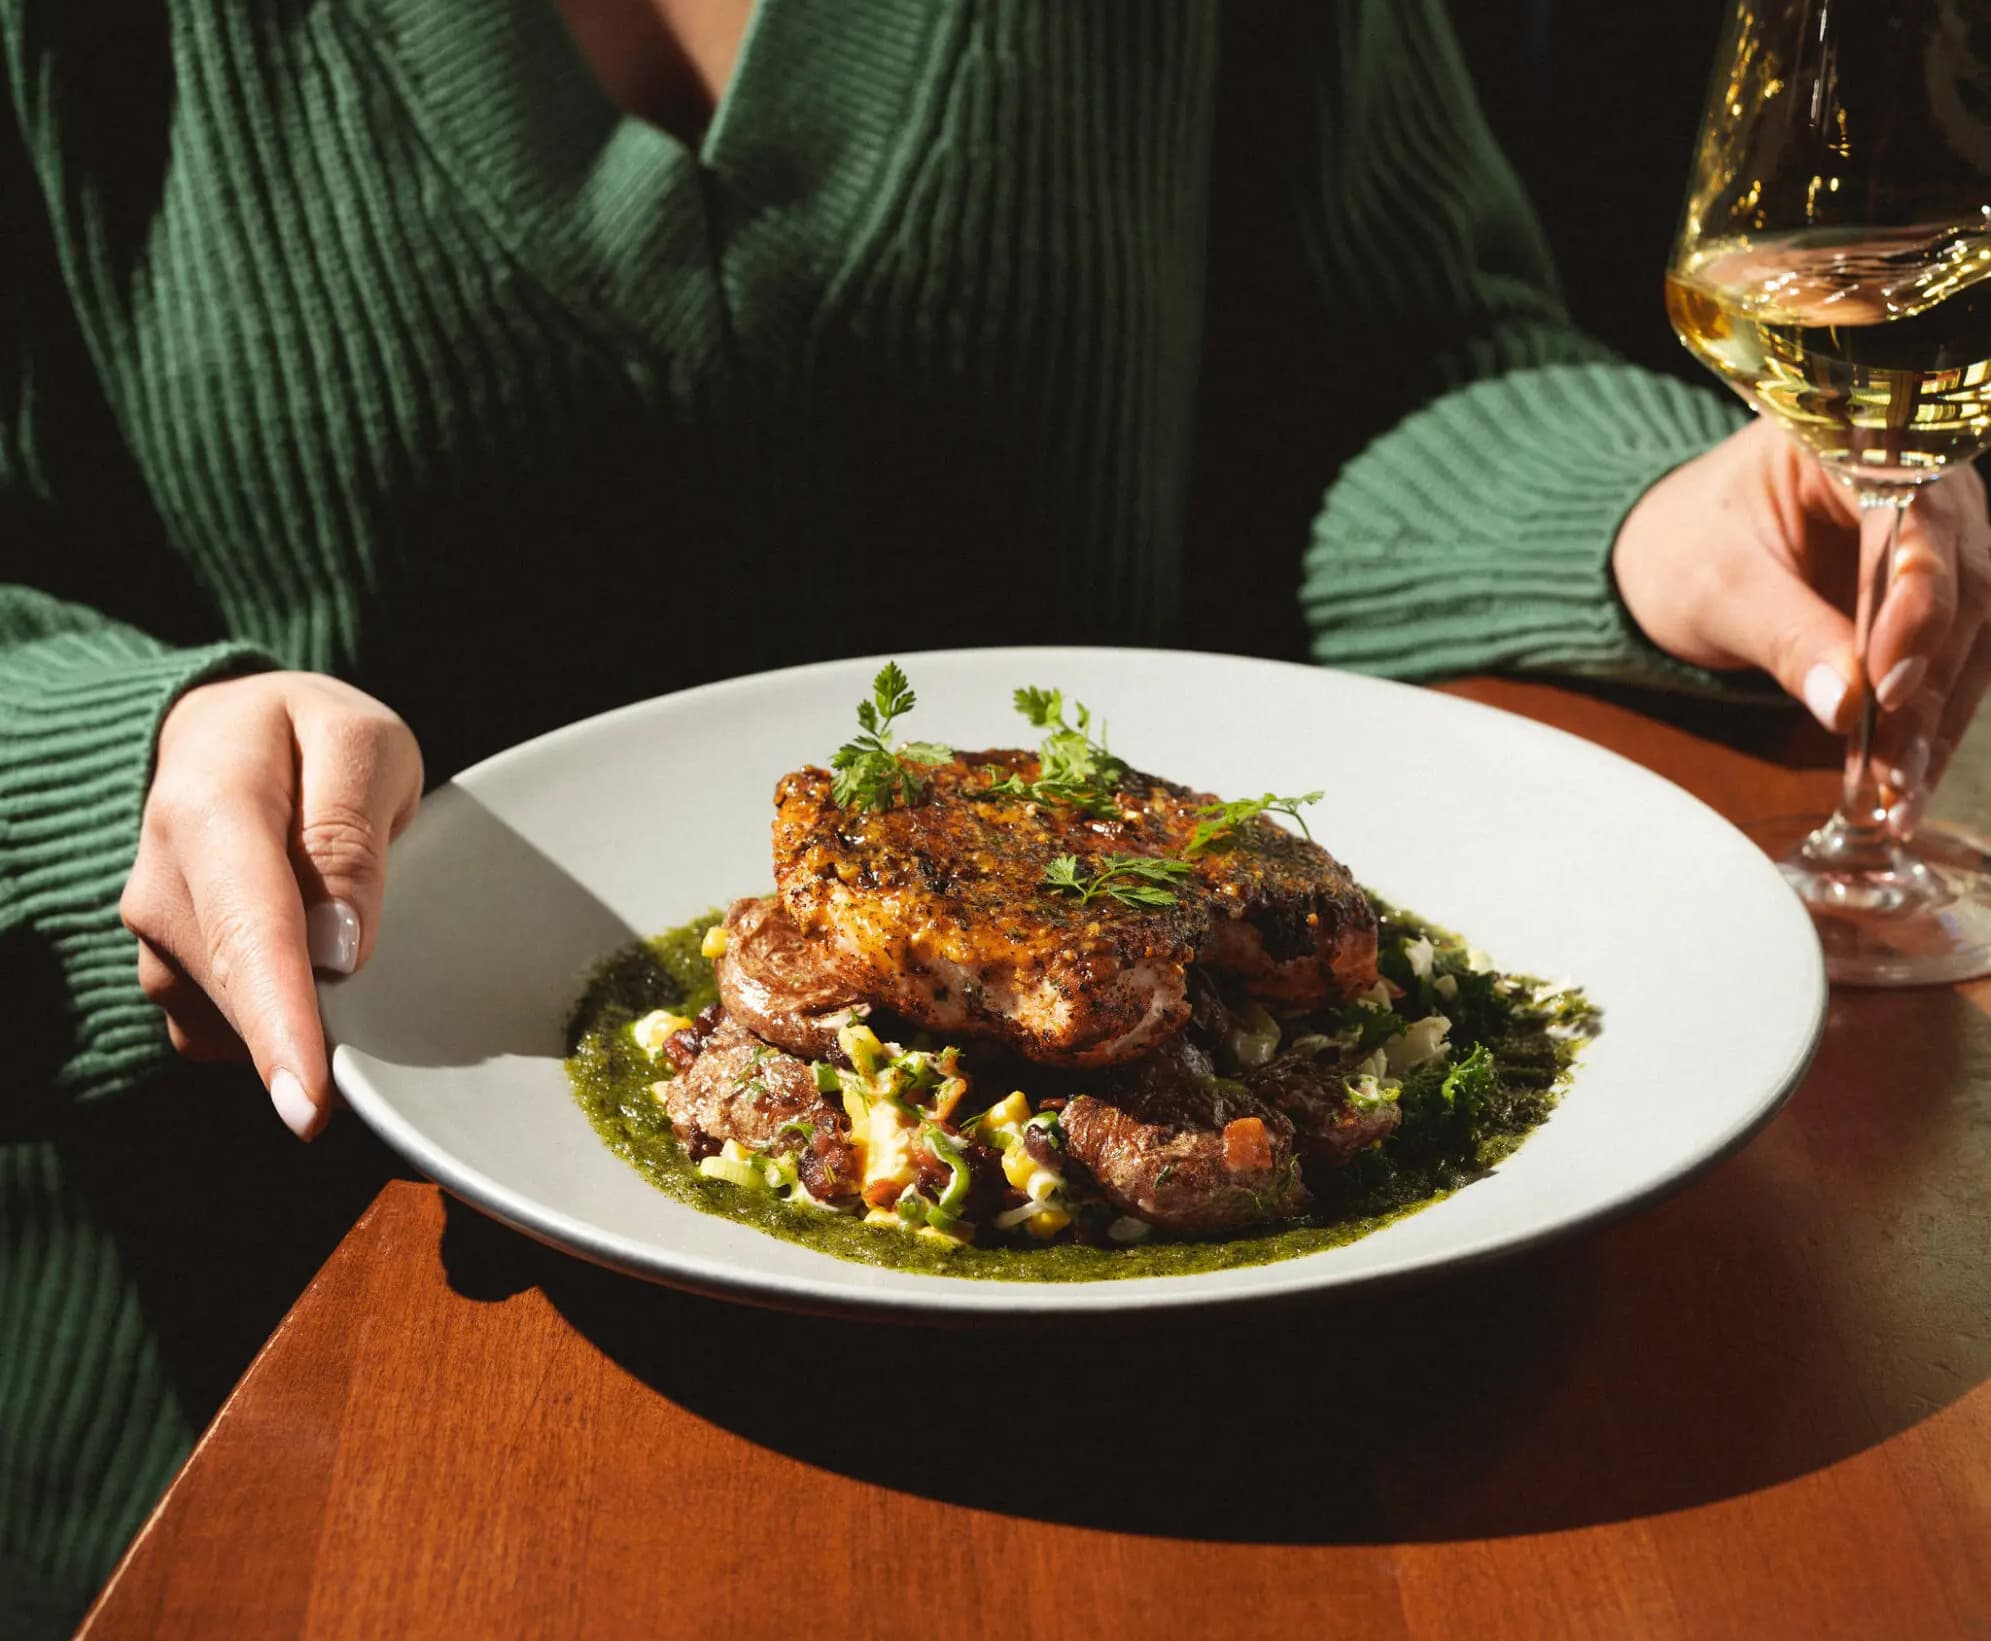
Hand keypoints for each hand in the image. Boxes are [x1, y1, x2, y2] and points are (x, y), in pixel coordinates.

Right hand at [120, 673, 422, 1137]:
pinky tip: (307, 959)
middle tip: (384, 974)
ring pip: (239, 1024)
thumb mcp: (361, 745)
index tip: (307, 1105)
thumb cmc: (306, 737)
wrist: (222, 733)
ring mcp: (156, 941)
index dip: (281, 1028)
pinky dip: (283, 1015)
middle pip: (246, 996)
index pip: (249, 937)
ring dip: (305, 1008)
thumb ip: (349, 834)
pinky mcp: (171, 978)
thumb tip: (339, 949)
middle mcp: (161, 888)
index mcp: (209, 815)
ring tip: (338, 924)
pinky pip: (234, 1031)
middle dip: (317, 1023)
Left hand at [1614, 417, 1990, 803]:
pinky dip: (1929, 724)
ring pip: (1972, 635)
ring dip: (1938, 720)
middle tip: (1894, 765)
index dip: (1917, 606)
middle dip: (1930, 685)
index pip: (1918, 522)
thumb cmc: (1687, 545)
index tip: (1887, 683)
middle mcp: (1923, 485)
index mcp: (1858, 448)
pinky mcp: (1934, 599)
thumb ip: (1784, 637)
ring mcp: (1938, 542)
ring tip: (1896, 794)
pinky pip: (1952, 663)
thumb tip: (1845, 706)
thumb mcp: (1717, 587)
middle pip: (1963, 587)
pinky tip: (1903, 781)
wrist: (1674, 550)